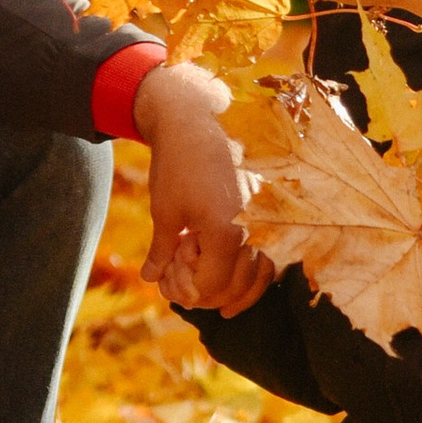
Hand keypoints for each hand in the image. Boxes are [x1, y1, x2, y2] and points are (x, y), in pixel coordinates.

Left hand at [134, 64, 271, 316]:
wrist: (197, 122)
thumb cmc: (178, 166)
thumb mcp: (165, 213)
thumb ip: (163, 252)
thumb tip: (152, 279)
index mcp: (226, 233)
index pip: (214, 285)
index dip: (190, 292)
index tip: (173, 288)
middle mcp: (253, 228)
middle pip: (242, 284)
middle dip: (215, 296)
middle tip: (194, 296)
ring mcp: (265, 218)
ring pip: (263, 271)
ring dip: (241, 289)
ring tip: (223, 300)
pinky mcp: (268, 209)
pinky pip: (269, 251)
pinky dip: (255, 269)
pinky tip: (239, 273)